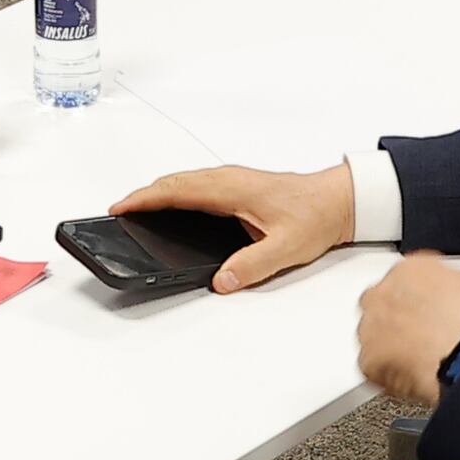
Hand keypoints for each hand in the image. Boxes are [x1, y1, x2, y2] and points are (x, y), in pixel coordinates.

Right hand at [121, 161, 355, 292]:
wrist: (340, 199)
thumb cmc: (316, 215)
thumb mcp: (285, 248)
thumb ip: (252, 266)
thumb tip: (222, 280)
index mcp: (232, 189)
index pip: (177, 190)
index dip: (145, 199)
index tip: (121, 208)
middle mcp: (229, 179)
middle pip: (174, 182)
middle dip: (143, 195)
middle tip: (120, 210)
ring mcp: (233, 179)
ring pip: (184, 181)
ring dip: (159, 191)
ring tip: (139, 208)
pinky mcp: (238, 185)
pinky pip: (196, 184)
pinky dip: (175, 191)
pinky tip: (174, 205)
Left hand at [359, 252, 459, 409]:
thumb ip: (449, 290)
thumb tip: (454, 302)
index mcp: (411, 269)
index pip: (400, 282)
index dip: (414, 304)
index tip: (425, 317)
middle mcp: (384, 293)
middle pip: (380, 308)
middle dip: (396, 324)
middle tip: (422, 341)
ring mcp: (373, 326)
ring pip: (374, 340)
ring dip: (392, 351)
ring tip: (422, 365)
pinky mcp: (370, 360)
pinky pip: (375, 372)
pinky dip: (391, 379)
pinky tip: (415, 382)